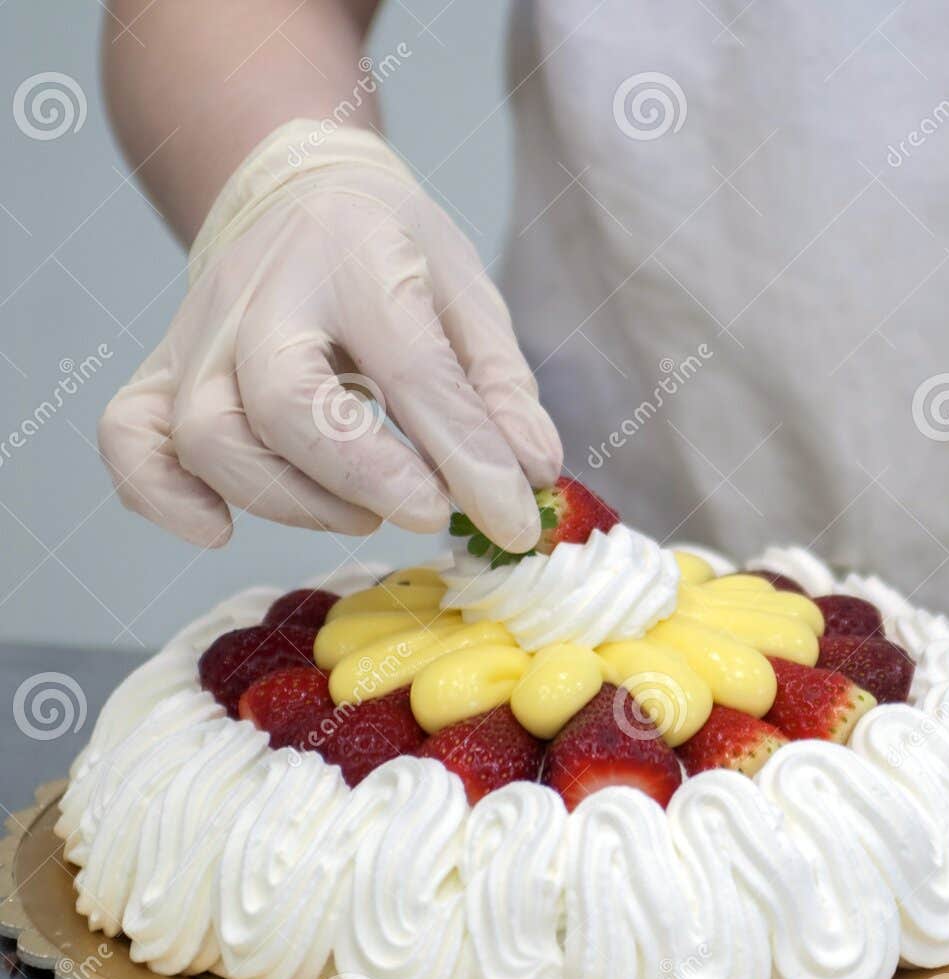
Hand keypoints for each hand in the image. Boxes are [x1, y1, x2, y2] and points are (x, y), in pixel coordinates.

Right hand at [99, 120, 561, 549]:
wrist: (296, 192)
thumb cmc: (394, 254)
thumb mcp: (469, 295)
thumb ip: (501, 388)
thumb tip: (529, 475)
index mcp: (358, 258)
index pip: (409, 368)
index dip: (464, 455)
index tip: (510, 518)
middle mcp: (263, 294)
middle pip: (283, 404)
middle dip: (363, 477)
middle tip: (428, 510)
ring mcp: (201, 335)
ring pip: (210, 436)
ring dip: (292, 499)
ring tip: (364, 512)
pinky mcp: (162, 373)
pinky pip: (131, 440)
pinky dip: (163, 497)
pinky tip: (220, 529)